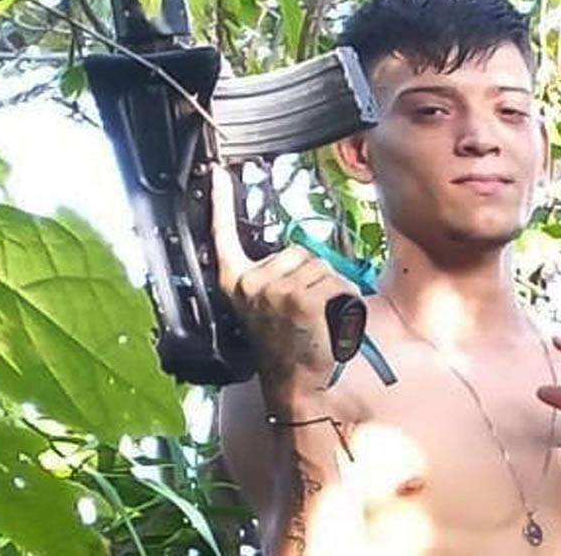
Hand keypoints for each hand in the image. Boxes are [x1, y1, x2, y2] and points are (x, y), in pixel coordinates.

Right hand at [210, 164, 360, 411]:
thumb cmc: (287, 348)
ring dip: (331, 292)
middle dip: (314, 277)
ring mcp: (276, 289)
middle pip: (300, 252)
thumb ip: (276, 279)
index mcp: (238, 283)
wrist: (295, 386)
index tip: (216, 173)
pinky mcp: (300, 298)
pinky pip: (337, 284)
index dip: (221, 203)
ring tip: (317, 323)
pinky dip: (344, 303)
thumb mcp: (269, 307)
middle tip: (306, 314)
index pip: (225, 236)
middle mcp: (252, 283)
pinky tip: (329, 325)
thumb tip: (302, 256)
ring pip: (323, 268)